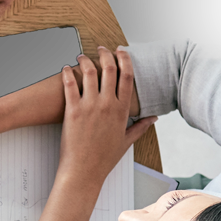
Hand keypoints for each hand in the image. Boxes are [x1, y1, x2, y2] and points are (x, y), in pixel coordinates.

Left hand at [56, 46, 157, 186]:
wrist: (84, 171)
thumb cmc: (104, 158)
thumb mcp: (126, 141)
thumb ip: (141, 127)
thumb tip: (153, 118)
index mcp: (122, 110)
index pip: (128, 77)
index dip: (125, 60)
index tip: (121, 51)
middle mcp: (107, 105)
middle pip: (110, 69)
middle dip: (106, 54)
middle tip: (101, 49)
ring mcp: (90, 107)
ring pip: (90, 73)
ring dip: (86, 60)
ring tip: (82, 56)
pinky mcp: (73, 111)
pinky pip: (70, 85)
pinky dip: (68, 73)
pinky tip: (66, 68)